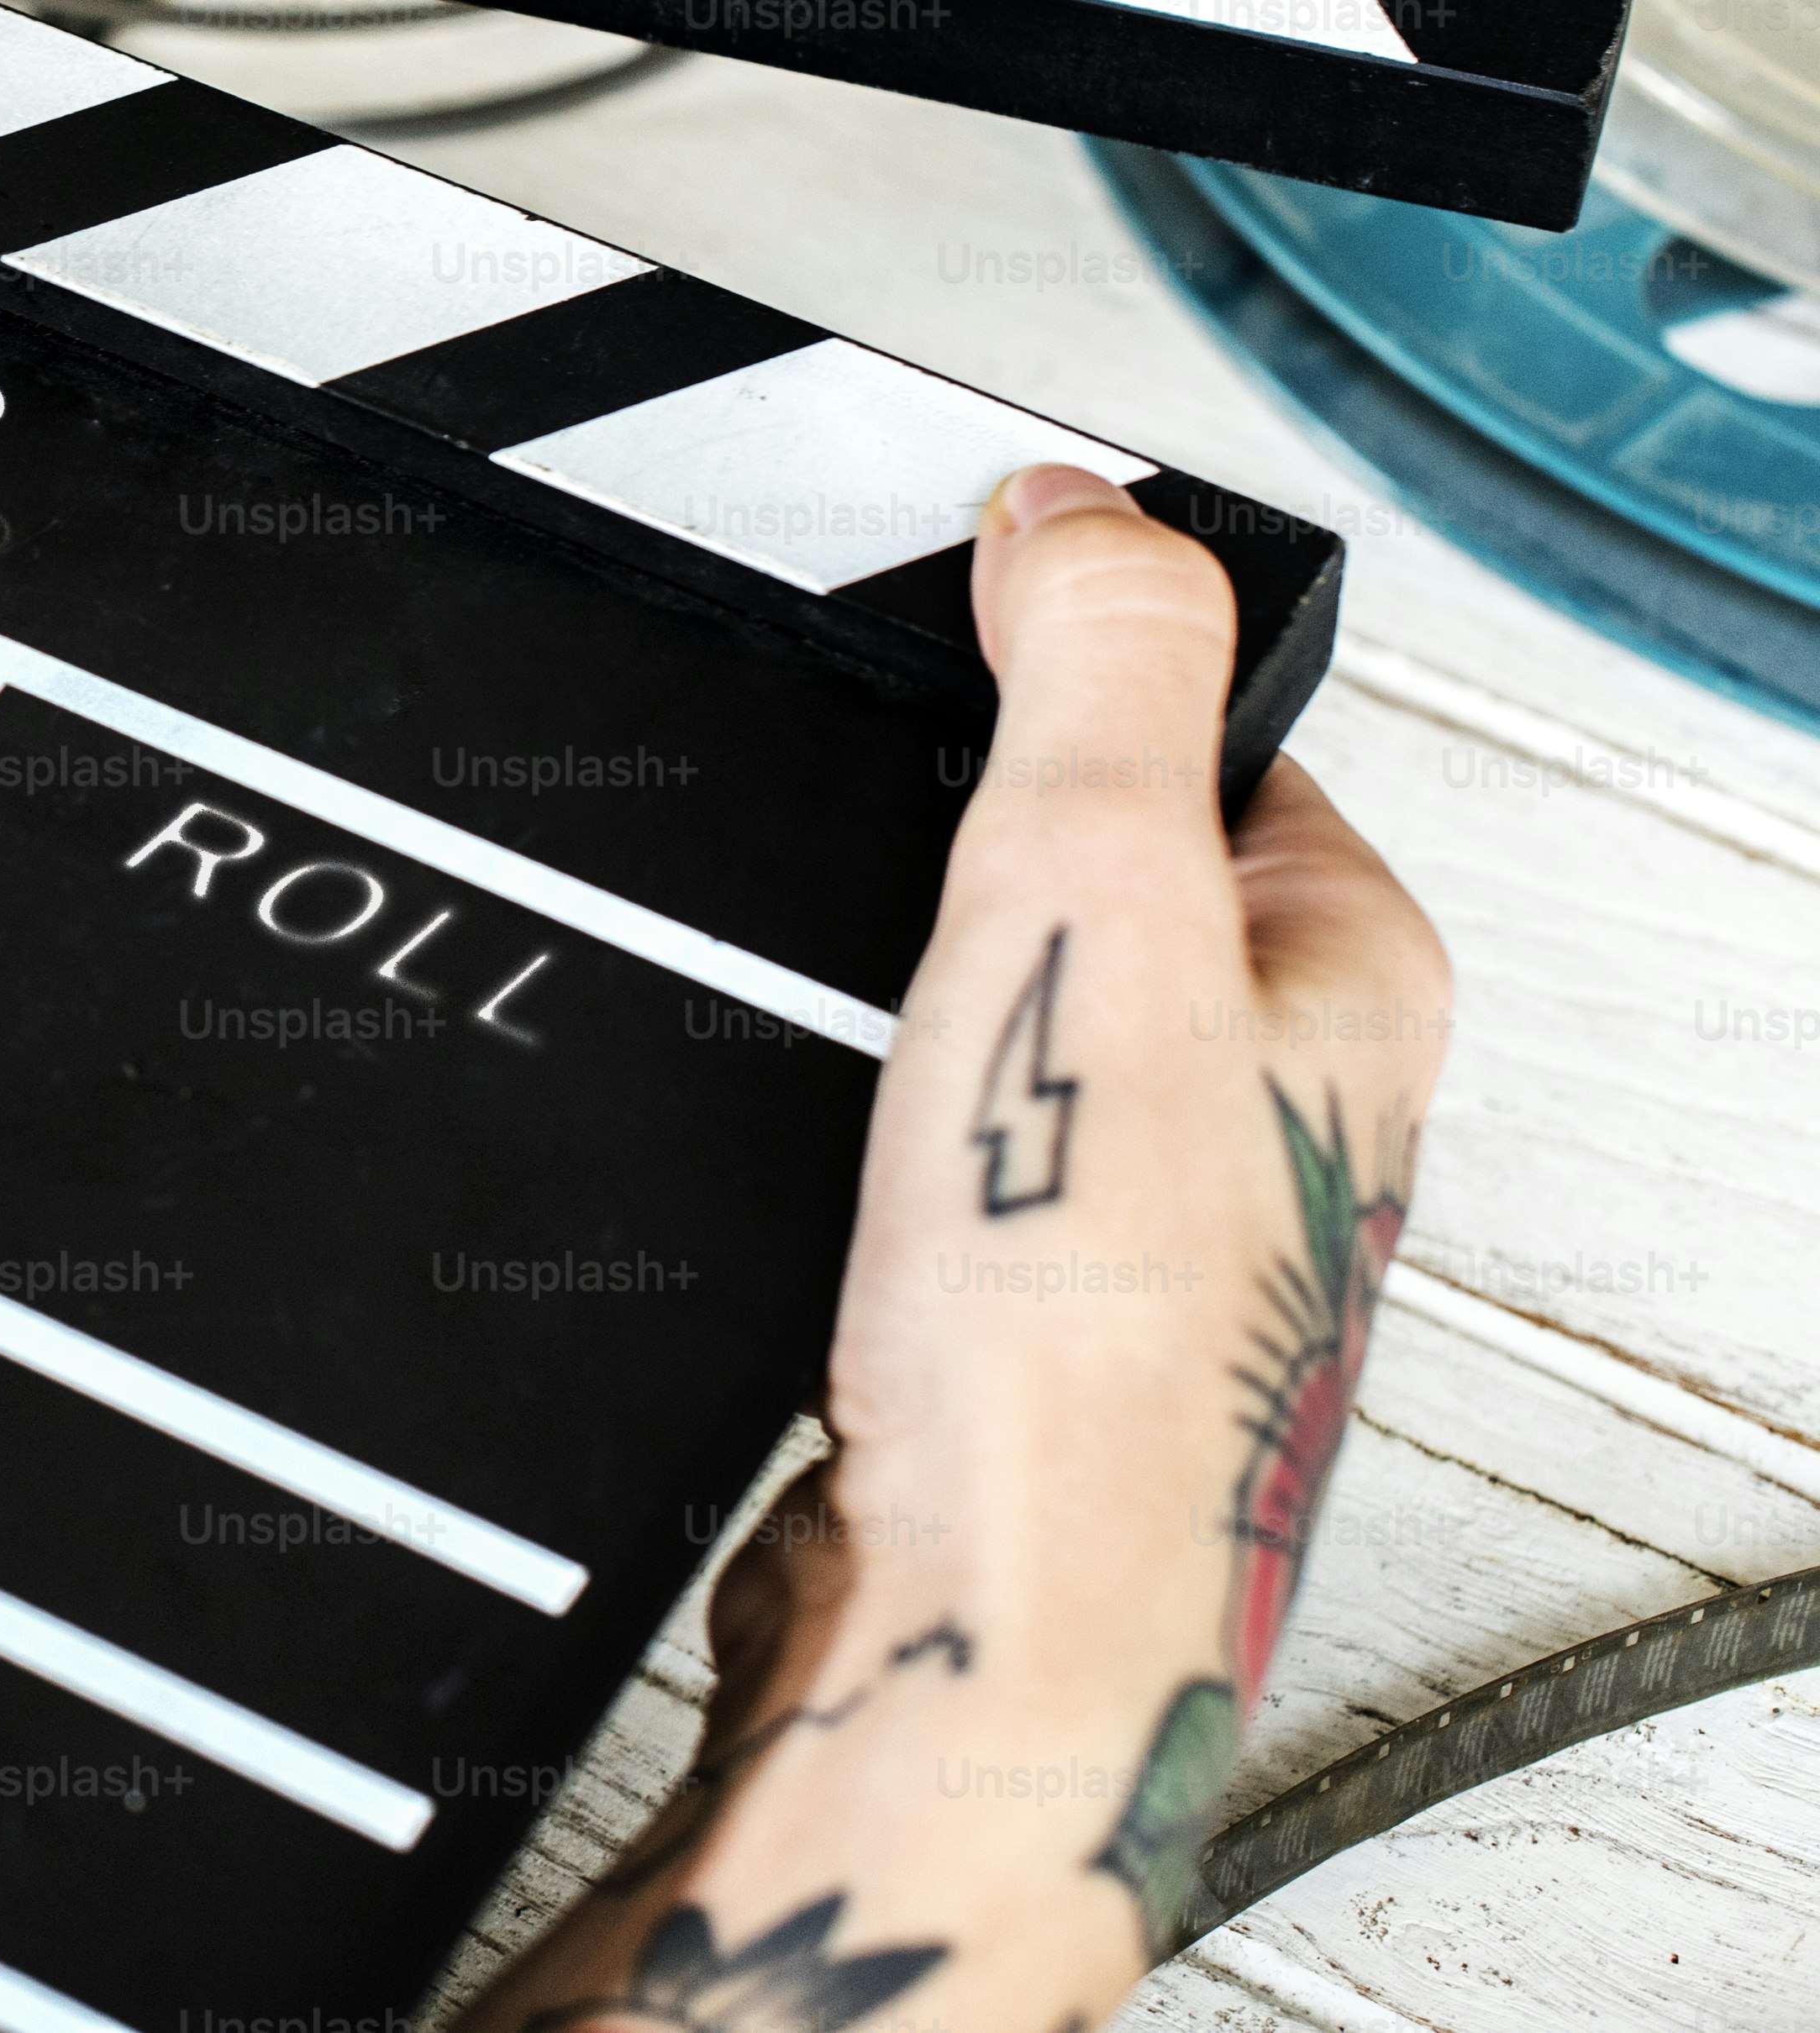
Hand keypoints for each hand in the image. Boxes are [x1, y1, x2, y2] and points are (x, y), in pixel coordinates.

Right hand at [490, 466, 1449, 2027]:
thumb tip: (1077, 506)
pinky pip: (910, 1133)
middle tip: (842, 863)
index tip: (913, 655)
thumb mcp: (1092, 895)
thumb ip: (1094, 670)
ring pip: (982, 1004)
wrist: (972, 1632)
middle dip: (931, 844)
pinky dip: (834, 1113)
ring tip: (815, 1026)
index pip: (1207, 717)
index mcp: (1351, 975)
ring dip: (872, 993)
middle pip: (1079, 861)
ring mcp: (1147, 1208)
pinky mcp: (1013, 1304)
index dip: (1041, 662)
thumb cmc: (1073, 1338)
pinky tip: (788, 1148)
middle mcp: (1281, 1095)